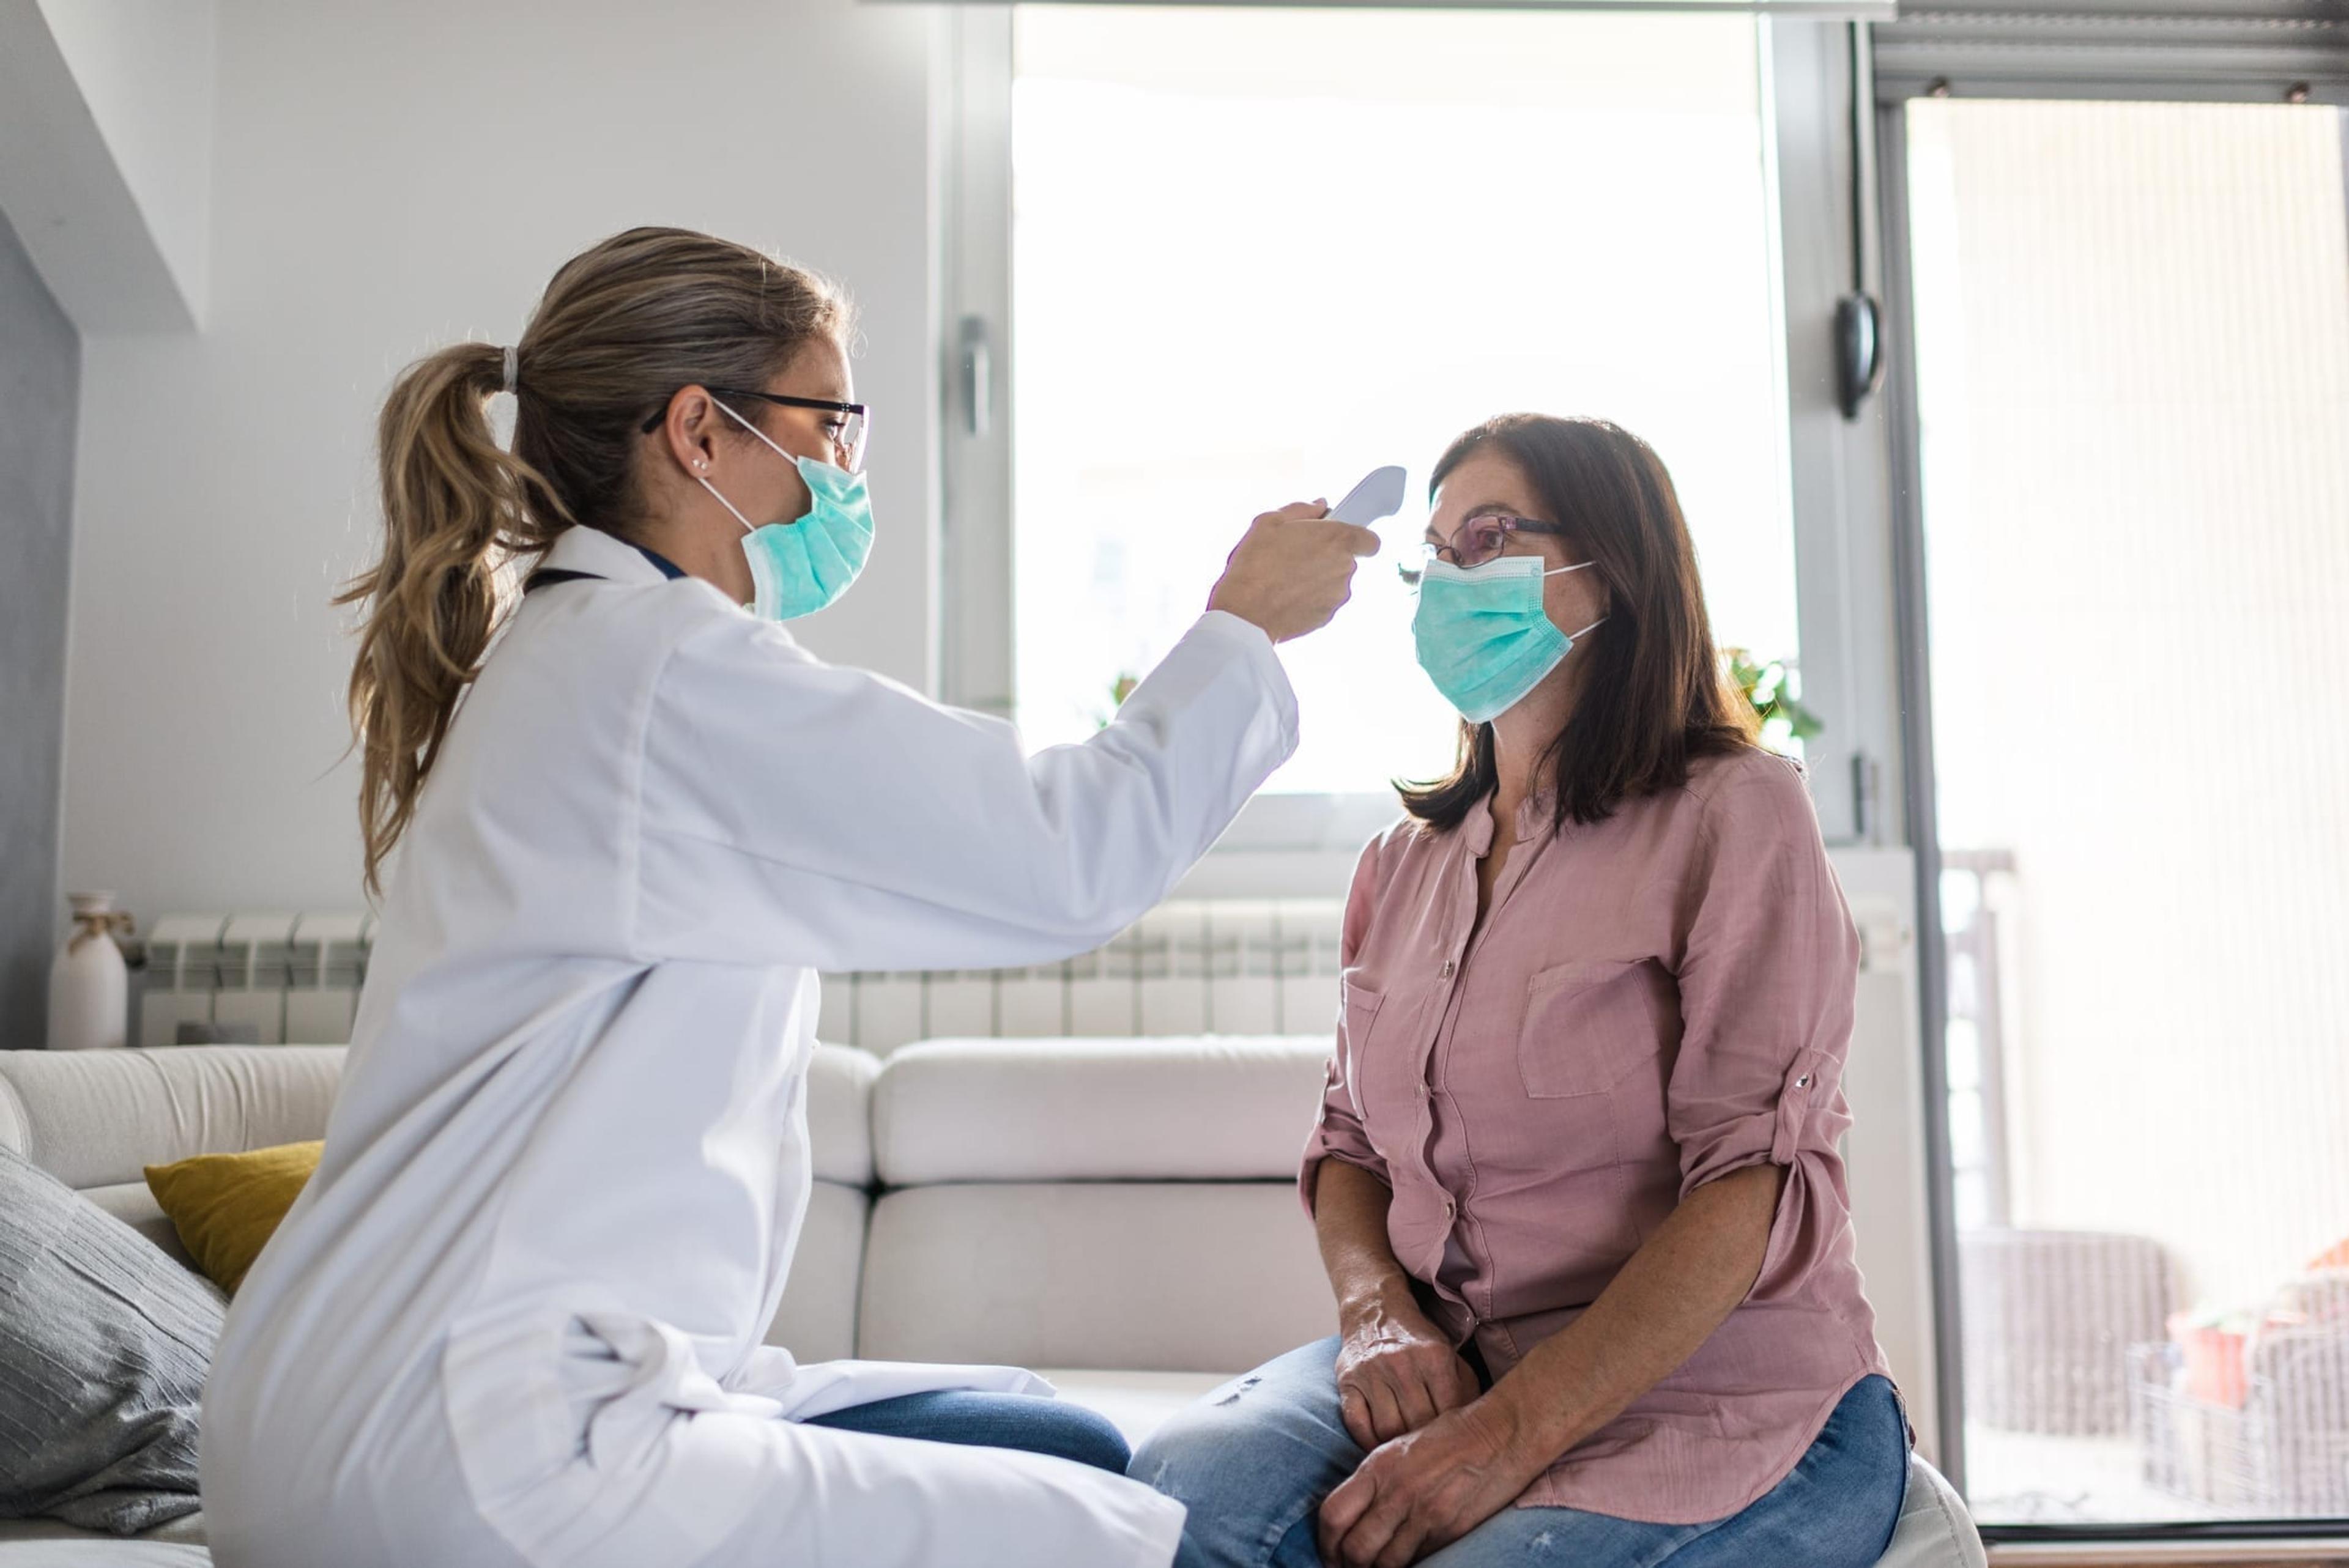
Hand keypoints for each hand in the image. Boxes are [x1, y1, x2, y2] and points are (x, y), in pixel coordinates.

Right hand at [1207, 501, 1380, 642]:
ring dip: (1317, 579)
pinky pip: (1323, 602)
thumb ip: (1301, 509)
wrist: (1245, 613)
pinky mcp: (1327, 617)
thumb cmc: (1256, 565)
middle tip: (1296, 555)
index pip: (1370, 540)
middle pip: (1347, 560)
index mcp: (1337, 540)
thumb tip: (1319, 506)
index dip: (1357, 539)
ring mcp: (1337, 596)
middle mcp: (1345, 569)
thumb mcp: (1270, 521)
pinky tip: (1285, 595)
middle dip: (1326, 557)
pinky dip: (1309, 599)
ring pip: (1333, 583)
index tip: (1337, 538)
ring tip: (1285, 578)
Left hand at [1316, 1400, 1546, 1567]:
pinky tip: (1408, 1559)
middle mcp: (1397, 1493)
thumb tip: (1355, 1513)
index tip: (1329, 1551)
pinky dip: (1409, 1563)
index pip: (1333, 1514)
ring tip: (1376, 1567)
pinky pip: (1419, 1559)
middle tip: (1349, 1567)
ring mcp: (1424, 1514)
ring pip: (1386, 1563)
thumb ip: (1375, 1480)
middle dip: (1347, 1564)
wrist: (1500, 1435)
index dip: (1325, 1542)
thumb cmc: (1450, 1435)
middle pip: (1355, 1549)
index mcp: (1378, 1467)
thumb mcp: (1400, 1448)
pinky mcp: (1449, 1531)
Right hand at [1333, 1303, 1477, 1447]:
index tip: (1453, 1446)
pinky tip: (1380, 1447)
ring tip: (1406, 1454)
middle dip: (1426, 1445)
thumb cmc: (1418, 1342)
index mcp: (1434, 1357)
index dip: (1453, 1434)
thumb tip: (1474, 1426)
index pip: (1448, 1410)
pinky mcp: (1348, 1382)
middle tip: (1431, 1458)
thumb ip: (1466, 1388)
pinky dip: (1367, 1442)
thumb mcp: (1450, 1355)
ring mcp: (1371, 1373)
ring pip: (1387, 1428)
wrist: (1376, 1311)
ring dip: (1397, 1447)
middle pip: (1417, 1423)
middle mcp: (1401, 1364)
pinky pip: (1356, 1423)